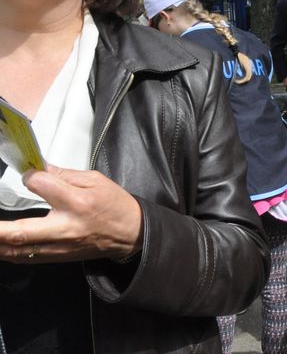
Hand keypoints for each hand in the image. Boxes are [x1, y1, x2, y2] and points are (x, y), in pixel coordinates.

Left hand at [0, 165, 141, 263]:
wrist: (131, 234)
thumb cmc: (115, 205)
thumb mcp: (96, 181)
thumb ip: (64, 175)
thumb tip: (37, 170)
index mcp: (77, 202)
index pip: (43, 186)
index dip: (30, 177)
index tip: (28, 173)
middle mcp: (65, 227)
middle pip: (20, 232)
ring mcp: (59, 246)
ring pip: (17, 249)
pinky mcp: (57, 257)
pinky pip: (25, 257)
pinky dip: (8, 251)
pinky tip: (1, 245)